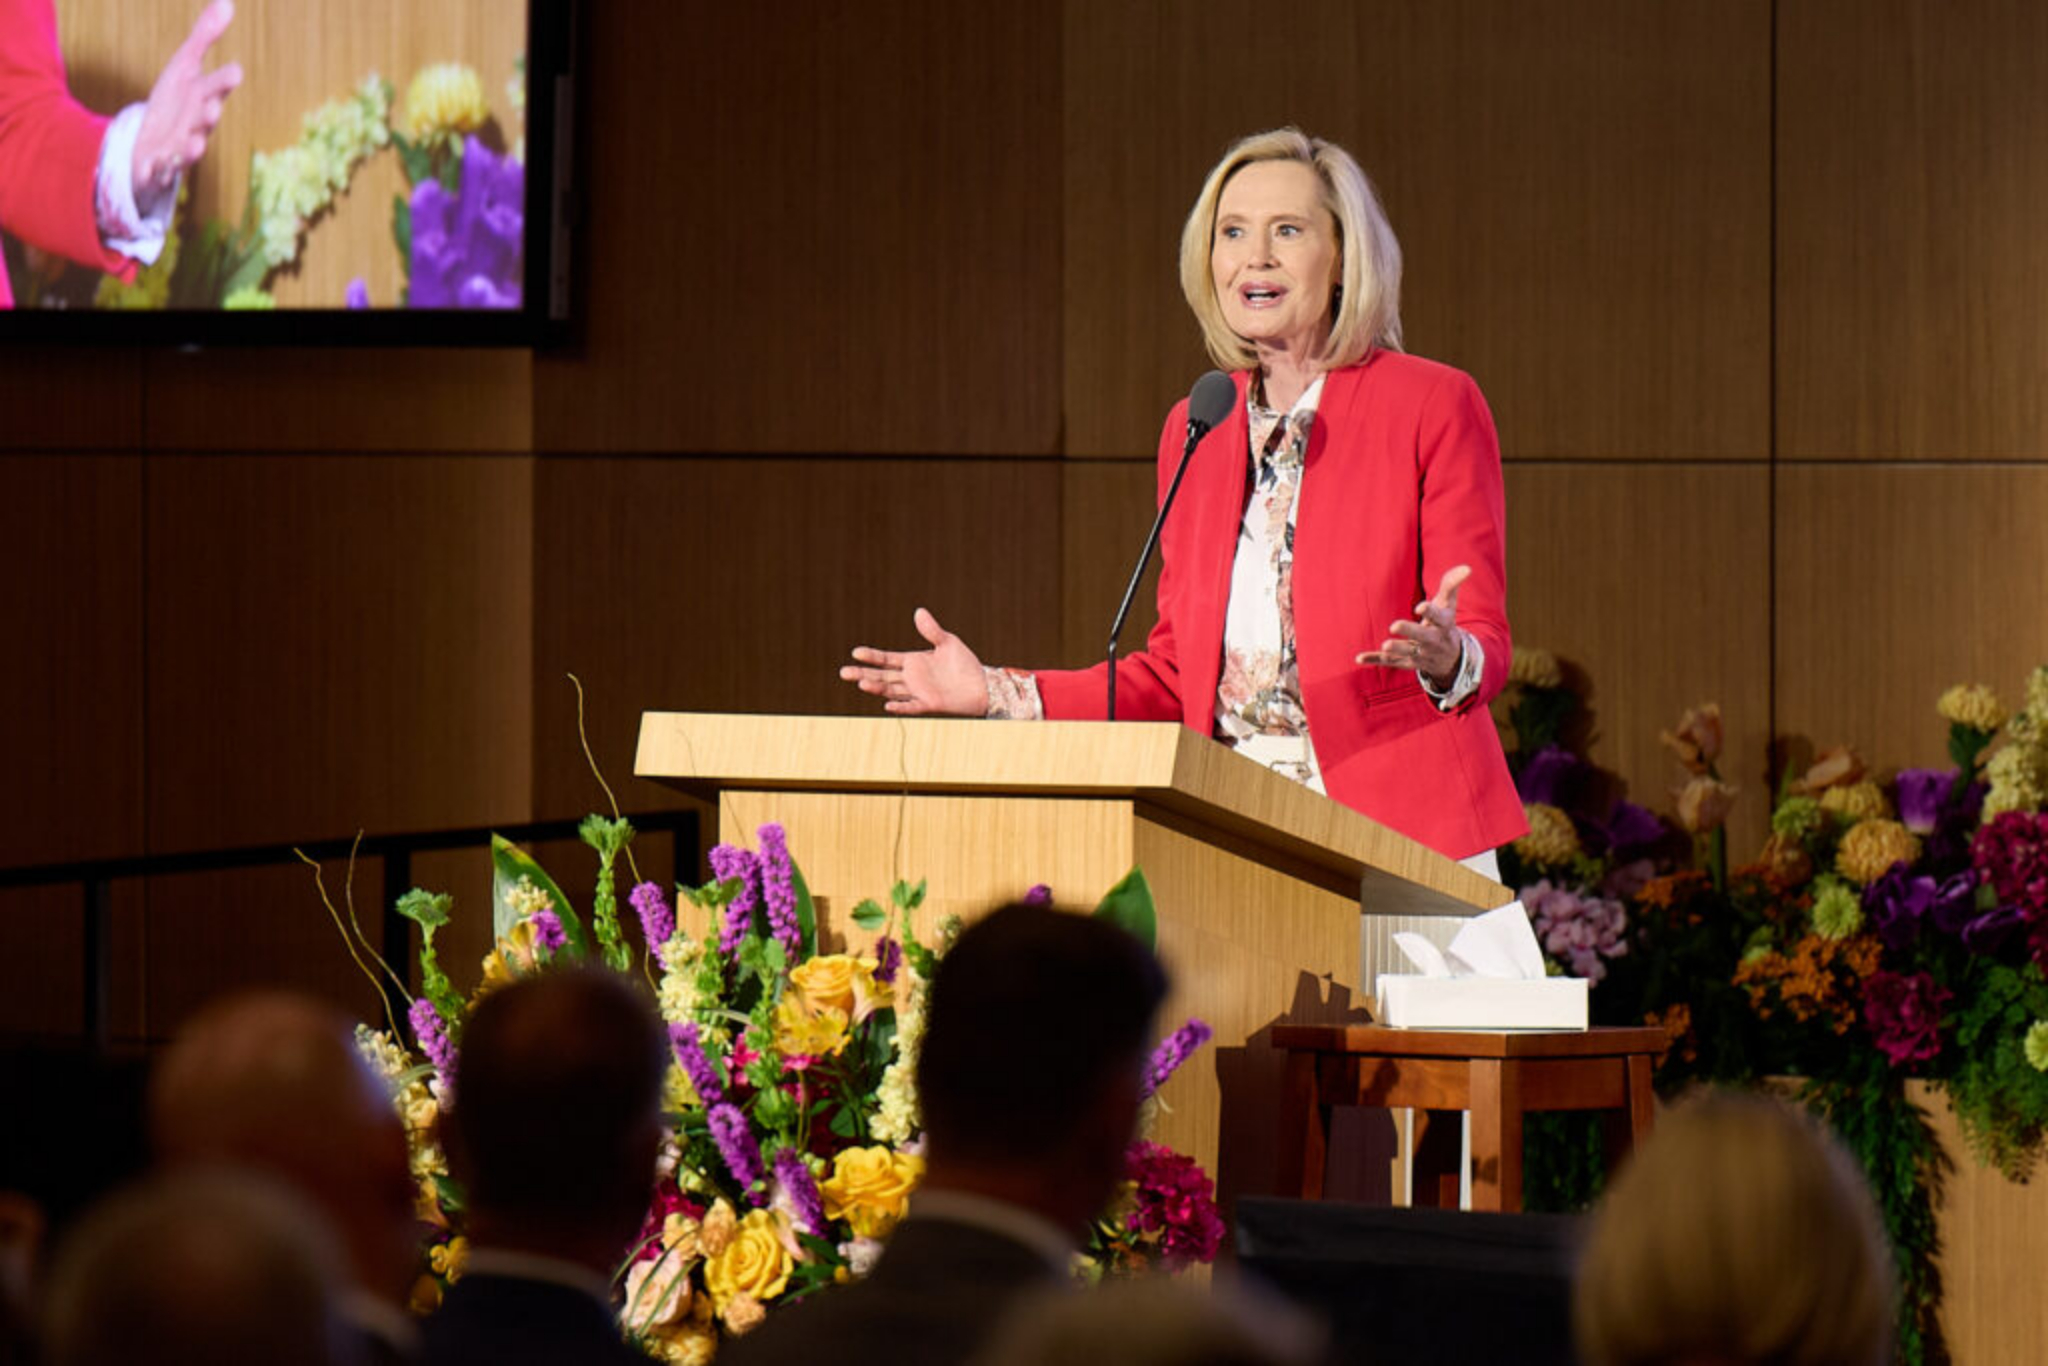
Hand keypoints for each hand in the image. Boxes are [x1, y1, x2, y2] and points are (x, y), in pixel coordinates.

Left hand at [132, 1, 242, 200]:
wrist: (157, 140)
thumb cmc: (176, 100)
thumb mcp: (185, 65)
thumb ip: (205, 36)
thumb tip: (227, 2)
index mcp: (203, 98)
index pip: (215, 87)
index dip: (223, 81)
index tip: (235, 71)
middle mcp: (197, 124)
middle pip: (205, 118)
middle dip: (209, 115)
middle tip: (213, 109)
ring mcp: (181, 145)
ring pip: (190, 147)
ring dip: (193, 147)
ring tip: (196, 145)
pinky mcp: (162, 164)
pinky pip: (162, 169)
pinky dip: (159, 169)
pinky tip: (154, 166)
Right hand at [840, 609, 989, 716]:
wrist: (981, 685)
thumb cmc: (964, 664)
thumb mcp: (948, 642)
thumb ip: (932, 630)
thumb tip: (918, 611)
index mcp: (912, 662)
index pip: (886, 659)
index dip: (871, 656)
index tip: (855, 652)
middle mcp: (911, 678)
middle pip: (882, 676)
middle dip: (863, 673)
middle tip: (843, 672)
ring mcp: (918, 692)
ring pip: (891, 690)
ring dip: (877, 688)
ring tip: (861, 683)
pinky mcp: (929, 704)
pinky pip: (911, 706)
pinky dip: (900, 706)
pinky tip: (888, 704)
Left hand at [1357, 564, 1469, 687]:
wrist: (1450, 659)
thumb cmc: (1445, 622)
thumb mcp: (1449, 603)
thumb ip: (1452, 584)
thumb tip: (1467, 568)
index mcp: (1444, 624)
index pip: (1439, 617)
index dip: (1430, 612)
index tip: (1420, 606)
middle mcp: (1433, 640)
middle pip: (1422, 636)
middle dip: (1410, 631)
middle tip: (1394, 626)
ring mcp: (1420, 654)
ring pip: (1407, 652)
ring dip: (1396, 650)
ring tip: (1385, 645)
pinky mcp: (1407, 663)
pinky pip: (1390, 662)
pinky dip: (1375, 660)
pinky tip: (1359, 658)